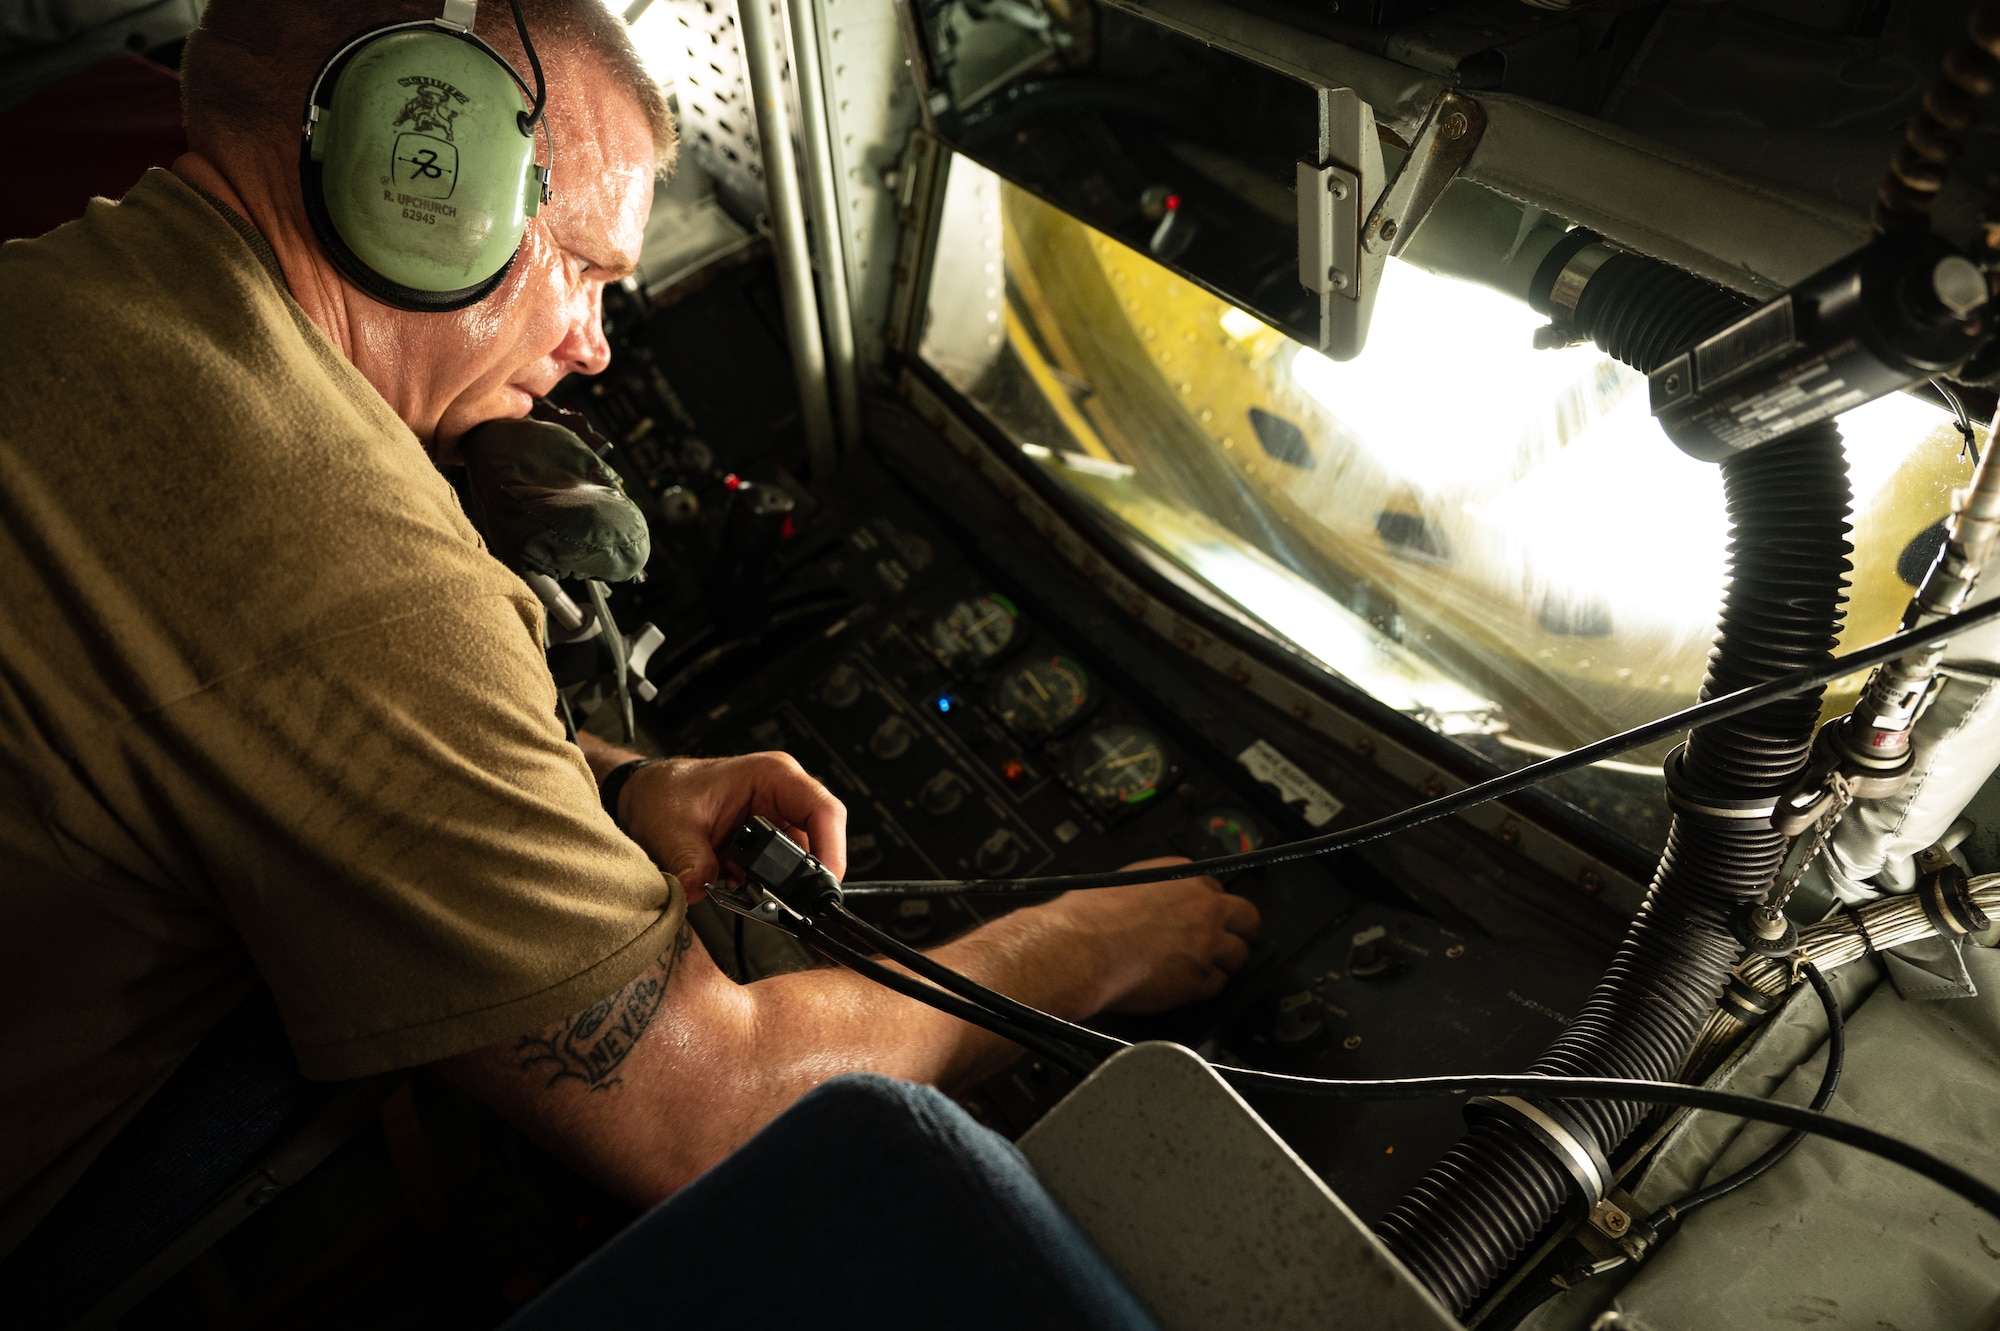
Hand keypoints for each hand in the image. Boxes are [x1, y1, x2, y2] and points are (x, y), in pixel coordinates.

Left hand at [619, 753, 846, 901]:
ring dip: (774, 888)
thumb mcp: (671, 825)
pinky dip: (760, 891)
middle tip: (775, 903)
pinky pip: (778, 878)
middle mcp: (782, 799)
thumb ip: (687, 857)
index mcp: (771, 776)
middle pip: (817, 844)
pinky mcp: (766, 849)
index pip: (822, 810)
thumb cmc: (665, 792)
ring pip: (798, 867)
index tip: (822, 888)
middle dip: (799, 880)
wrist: (647, 799)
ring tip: (741, 890)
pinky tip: (734, 888)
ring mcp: (776, 825)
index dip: (832, 849)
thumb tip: (699, 887)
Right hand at [1039, 857, 1259, 1013]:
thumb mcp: (1127, 881)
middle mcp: (1203, 908)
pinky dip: (1204, 986)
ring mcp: (1205, 945)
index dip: (1213, 909)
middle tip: (1224, 941)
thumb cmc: (1090, 917)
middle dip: (1238, 931)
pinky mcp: (1197, 980)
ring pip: (1238, 955)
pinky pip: (1216, 985)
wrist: (1079, 949)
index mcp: (1184, 876)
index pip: (1219, 891)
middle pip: (1247, 919)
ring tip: (1199, 967)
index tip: (1206, 918)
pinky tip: (1183, 983)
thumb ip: (1160, 888)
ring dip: (1223, 962)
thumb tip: (1164, 899)